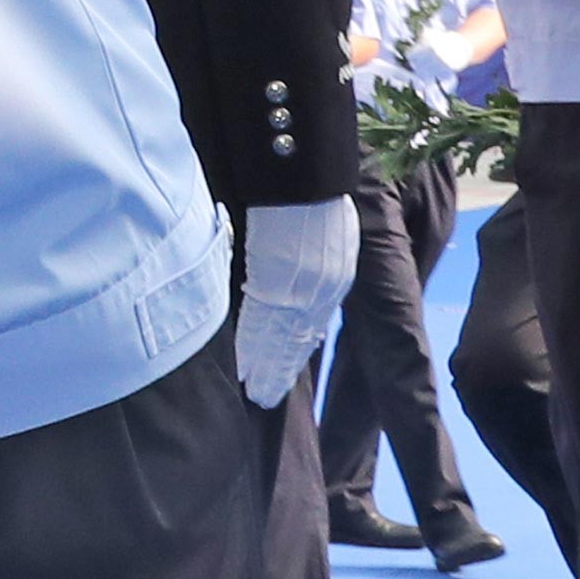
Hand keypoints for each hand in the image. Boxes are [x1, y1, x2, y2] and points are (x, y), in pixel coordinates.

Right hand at [230, 201, 356, 406]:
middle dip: (279, 371)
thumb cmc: (318, 198)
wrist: (306, 183)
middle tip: (266, 395)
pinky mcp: (270, 284)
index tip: (284, 372)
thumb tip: (300, 278)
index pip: (309, 328)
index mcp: (334, 284)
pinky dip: (251, 348)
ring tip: (257, 392)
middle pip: (294, 342)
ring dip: (265, 369)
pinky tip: (245, 368)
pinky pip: (259, 324)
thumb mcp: (334, 236)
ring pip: (277, 340)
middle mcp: (316, 295)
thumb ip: (321, 264)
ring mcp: (293, 292)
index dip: (294, 353)